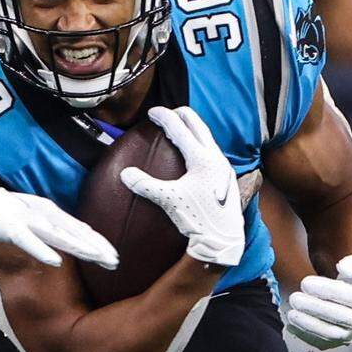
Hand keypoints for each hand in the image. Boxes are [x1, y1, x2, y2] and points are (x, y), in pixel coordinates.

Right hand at [0, 172, 118, 269]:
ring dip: (80, 247)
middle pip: (73, 231)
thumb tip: (52, 241)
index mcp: (42, 211)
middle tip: (117, 261)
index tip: (114, 255)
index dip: (96, 241)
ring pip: (58, 234)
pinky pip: (28, 241)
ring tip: (99, 258)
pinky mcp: (6, 226)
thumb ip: (36, 227)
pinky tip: (57, 262)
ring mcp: (23, 218)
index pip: (75, 228)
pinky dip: (42, 251)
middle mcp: (38, 212)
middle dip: (97, 246)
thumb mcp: (19, 217)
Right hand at [120, 106, 244, 266]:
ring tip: (181, 128)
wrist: (223, 239)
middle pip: (199, 126)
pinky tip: (194, 154)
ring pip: (207, 138)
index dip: (164, 117)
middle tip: (168, 112)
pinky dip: (199, 144)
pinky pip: (212, 151)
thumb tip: (125, 174)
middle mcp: (216, 158)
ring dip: (193, 129)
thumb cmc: (197, 219)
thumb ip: (146, 185)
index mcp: (202, 159)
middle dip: (182, 115)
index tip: (153, 111)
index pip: (180, 129)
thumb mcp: (168, 200)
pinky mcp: (225, 178)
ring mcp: (223, 167)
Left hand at [285, 254, 351, 349]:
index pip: (345, 295)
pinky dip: (305, 336)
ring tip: (291, 314)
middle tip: (294, 298)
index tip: (304, 283)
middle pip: (337, 317)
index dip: (324, 289)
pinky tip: (291, 326)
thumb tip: (343, 266)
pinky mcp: (338, 343)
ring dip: (308, 325)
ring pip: (330, 333)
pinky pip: (321, 343)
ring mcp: (351, 335)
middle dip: (313, 308)